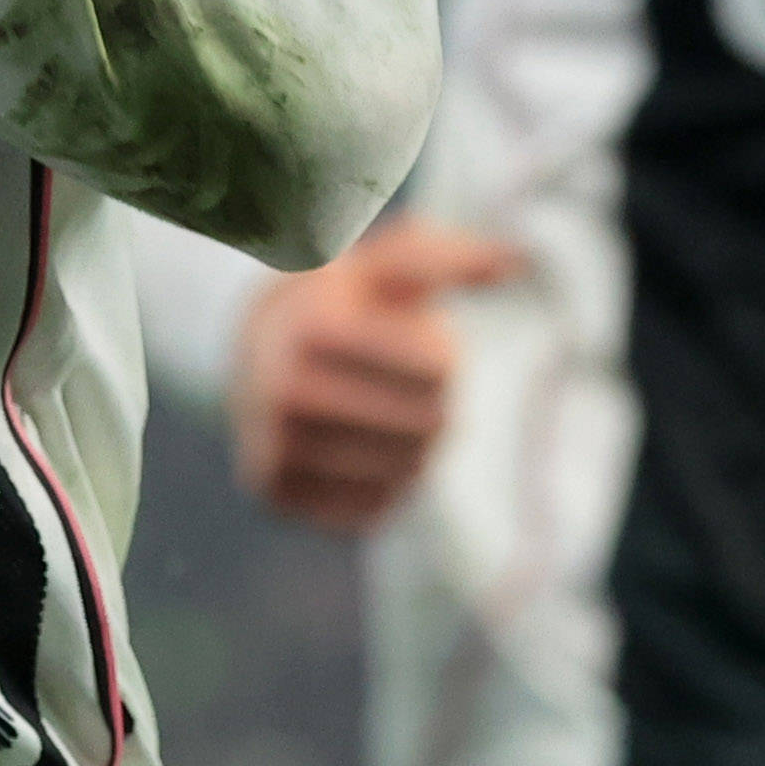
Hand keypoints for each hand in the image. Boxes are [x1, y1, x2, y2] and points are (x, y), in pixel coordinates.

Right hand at [231, 224, 514, 533]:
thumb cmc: (337, 302)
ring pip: (408, 470)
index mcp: (311, 326)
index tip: (418, 340)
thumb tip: (517, 260)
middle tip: (403, 383)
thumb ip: (446, 257)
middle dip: (435, 401)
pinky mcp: (276, 495)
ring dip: (417, 444)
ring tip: (382, 412)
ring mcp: (274, 447)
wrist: (247, 352)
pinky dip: (386, 482)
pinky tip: (361, 448)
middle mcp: (281, 391)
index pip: (438, 370)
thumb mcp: (382, 265)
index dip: (444, 355)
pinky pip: (375, 508)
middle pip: (430, 424)